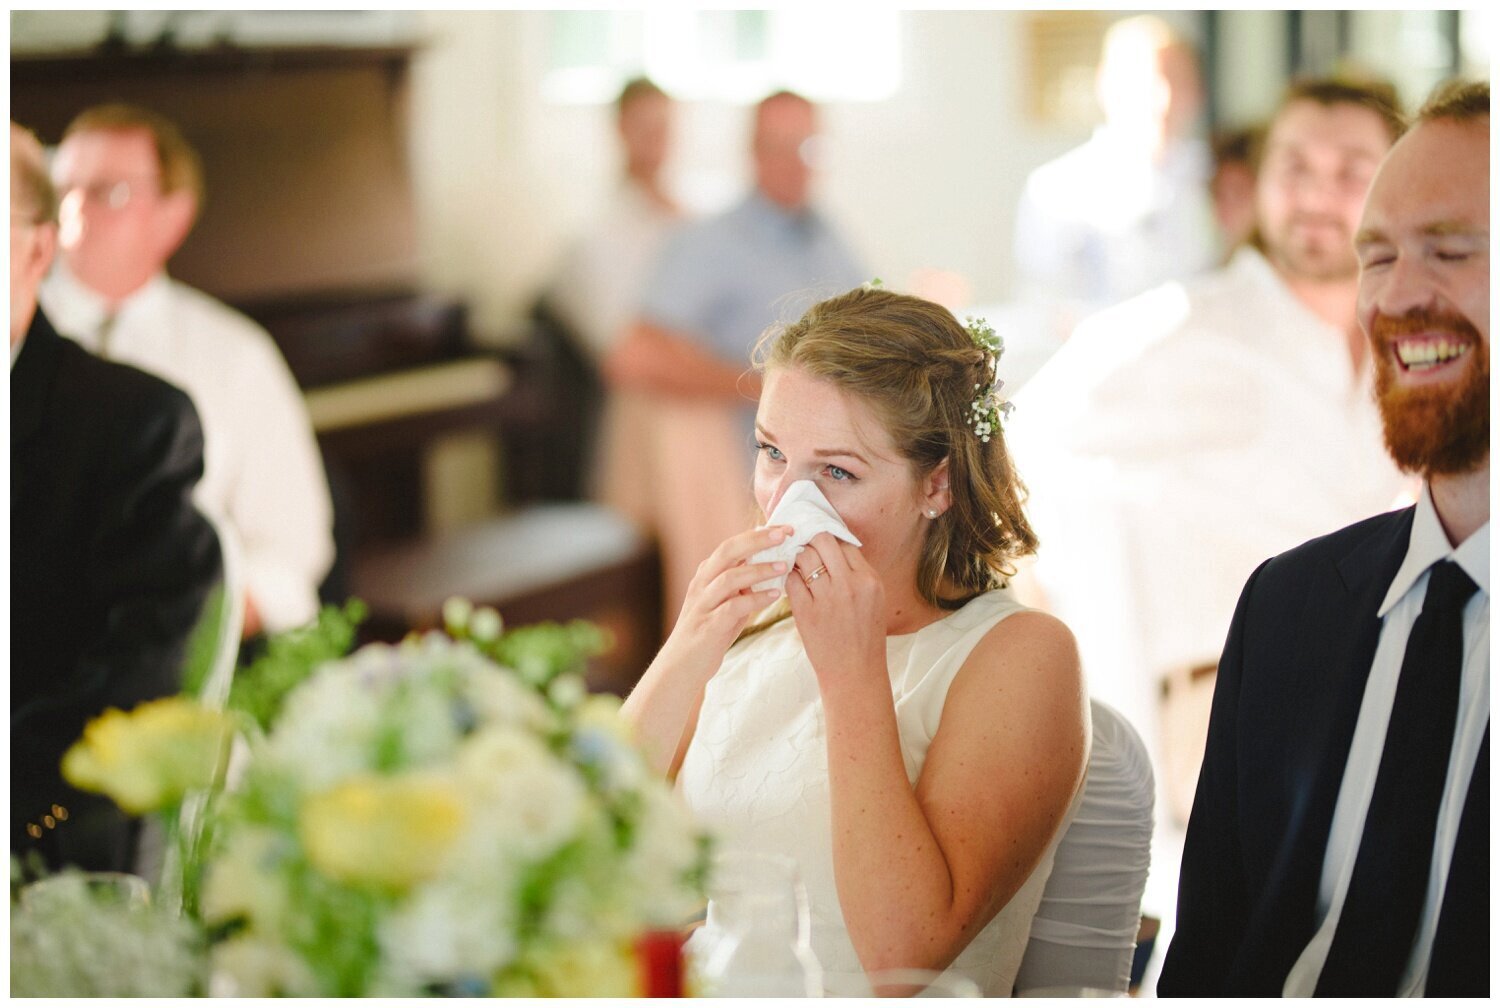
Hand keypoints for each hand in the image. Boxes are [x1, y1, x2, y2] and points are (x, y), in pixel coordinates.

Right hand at [659, 524, 791, 672]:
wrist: (682, 666)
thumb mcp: (725, 601)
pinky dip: (755, 599)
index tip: (784, 527)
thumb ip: (741, 582)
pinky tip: (775, 595)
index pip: (732, 544)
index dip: (757, 534)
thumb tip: (767, 559)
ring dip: (759, 569)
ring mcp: (703, 604)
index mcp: (707, 574)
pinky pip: (733, 607)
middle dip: (757, 540)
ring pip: (730, 577)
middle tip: (784, 534)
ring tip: (784, 565)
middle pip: (728, 551)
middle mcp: (702, 584)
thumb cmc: (710, 631)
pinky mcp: (709, 626)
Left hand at [785, 532, 885, 691]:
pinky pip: (791, 580)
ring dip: (796, 555)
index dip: (829, 537)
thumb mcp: (873, 599)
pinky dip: (788, 575)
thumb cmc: (863, 635)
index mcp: (869, 580)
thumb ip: (857, 573)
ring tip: (794, 559)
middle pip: (823, 541)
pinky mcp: (807, 612)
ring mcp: (828, 598)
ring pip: (804, 557)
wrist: (854, 672)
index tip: (818, 538)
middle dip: (810, 539)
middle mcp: (850, 585)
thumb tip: (833, 547)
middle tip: (802, 542)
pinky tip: (789, 578)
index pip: (844, 543)